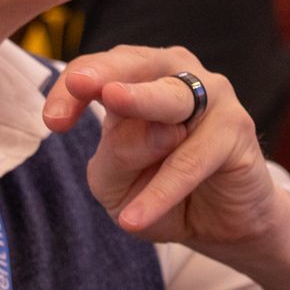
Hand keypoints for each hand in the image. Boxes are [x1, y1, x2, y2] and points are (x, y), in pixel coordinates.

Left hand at [43, 45, 289, 289]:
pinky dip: (162, 190)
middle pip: (137, 63)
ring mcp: (211, 95)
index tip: (52, 123)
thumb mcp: (117, 180)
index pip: (97, 70)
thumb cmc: (160, 190)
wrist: (221, 225)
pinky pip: (192, 160)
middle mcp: (175, 72)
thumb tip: (152, 131)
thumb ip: (118, 153)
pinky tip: (136, 217)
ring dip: (143, 101)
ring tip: (113, 102)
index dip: (70, 90)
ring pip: (171, 99)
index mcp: (137, 76)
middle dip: (107, 70)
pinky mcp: (237, 129)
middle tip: (81, 82)